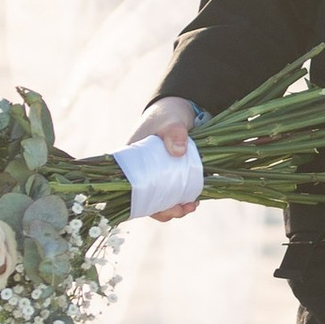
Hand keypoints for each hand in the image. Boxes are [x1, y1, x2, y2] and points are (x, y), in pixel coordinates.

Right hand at [122, 95, 201, 220]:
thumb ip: (174, 131)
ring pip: (159, 200)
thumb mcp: (170, 121)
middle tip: (182, 210)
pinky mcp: (168, 178)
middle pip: (146, 200)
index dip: (143, 204)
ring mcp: (154, 177)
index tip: (160, 208)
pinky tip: (193, 201)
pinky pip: (171, 194)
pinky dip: (181, 200)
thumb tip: (178, 151)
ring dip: (174, 208)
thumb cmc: (167, 116)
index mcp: (131, 163)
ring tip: (191, 206)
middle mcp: (140, 173)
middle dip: (163, 210)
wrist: (178, 113)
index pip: (131, 190)